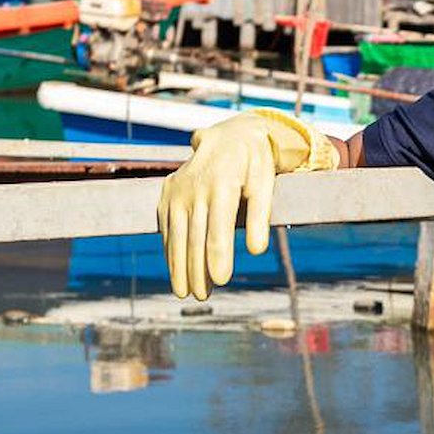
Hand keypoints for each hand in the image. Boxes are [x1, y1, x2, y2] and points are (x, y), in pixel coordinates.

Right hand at [157, 112, 338, 298]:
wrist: (229, 136)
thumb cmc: (254, 164)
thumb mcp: (266, 183)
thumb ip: (260, 216)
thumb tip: (256, 250)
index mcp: (222, 183)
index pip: (218, 228)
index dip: (218, 256)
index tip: (221, 281)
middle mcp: (195, 187)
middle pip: (195, 237)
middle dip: (197, 269)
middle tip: (203, 297)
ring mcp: (178, 190)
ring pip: (177, 235)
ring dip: (179, 266)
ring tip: (185, 293)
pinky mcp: (168, 193)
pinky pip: (167, 227)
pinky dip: (170, 250)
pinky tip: (176, 271)